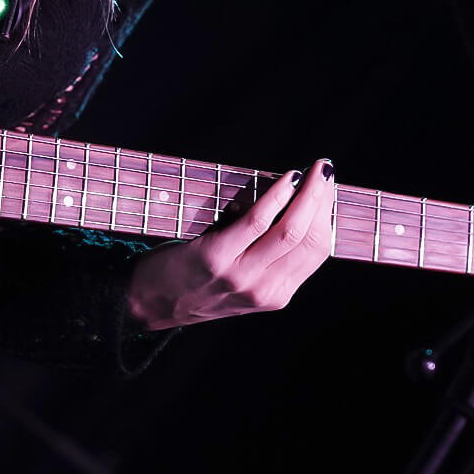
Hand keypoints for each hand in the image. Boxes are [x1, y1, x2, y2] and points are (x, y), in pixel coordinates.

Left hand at [126, 159, 337, 330]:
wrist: (146, 303)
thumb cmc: (193, 281)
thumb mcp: (240, 279)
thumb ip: (267, 255)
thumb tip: (293, 205)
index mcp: (275, 295)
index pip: (317, 252)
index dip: (327, 216)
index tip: (327, 188)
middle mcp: (263, 291)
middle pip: (309, 239)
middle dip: (322, 200)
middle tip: (326, 171)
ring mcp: (241, 277)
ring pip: (291, 231)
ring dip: (307, 195)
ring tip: (312, 171)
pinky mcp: (216, 259)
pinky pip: (257, 222)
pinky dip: (276, 197)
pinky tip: (285, 180)